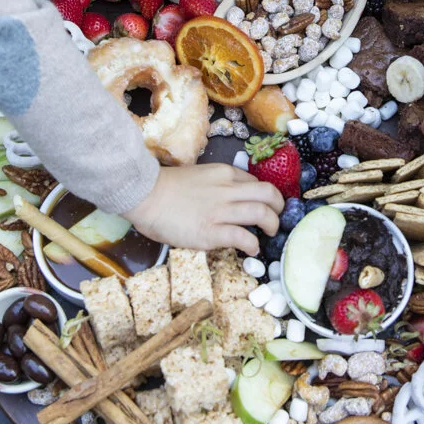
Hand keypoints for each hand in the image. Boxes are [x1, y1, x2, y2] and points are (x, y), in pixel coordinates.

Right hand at [127, 163, 282, 255]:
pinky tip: (252, 249)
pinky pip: (243, 237)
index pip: (255, 182)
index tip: (264, 207)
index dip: (264, 196)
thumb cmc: (165, 188)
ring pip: (262, 213)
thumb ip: (217, 184)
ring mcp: (220, 211)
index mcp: (224, 173)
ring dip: (272, 225)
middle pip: (268, 194)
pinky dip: (253, 244)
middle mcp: (227, 189)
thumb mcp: (199, 175)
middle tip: (277, 218)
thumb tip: (229, 198)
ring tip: (270, 234)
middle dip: (279, 207)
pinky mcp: (211, 232)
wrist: (144, 195)